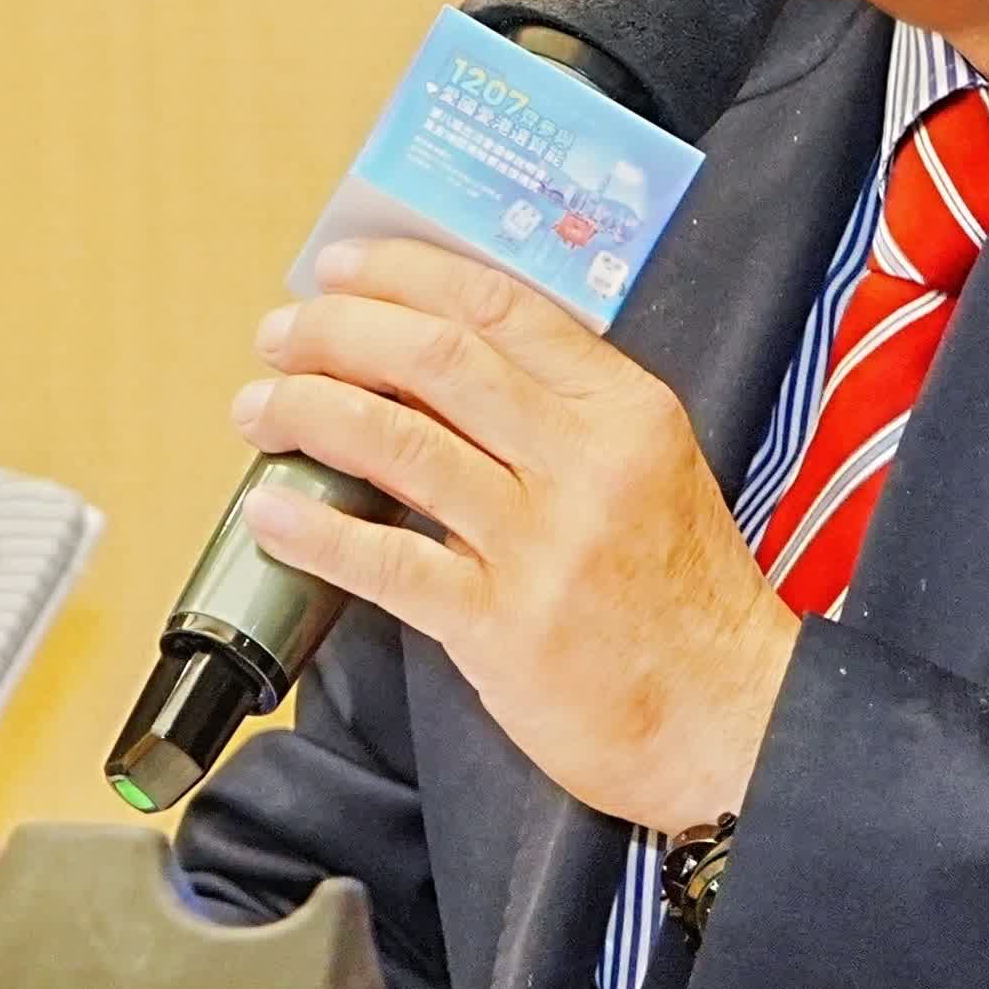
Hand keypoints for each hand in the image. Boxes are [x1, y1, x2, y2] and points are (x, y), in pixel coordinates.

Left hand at [230, 238, 798, 837]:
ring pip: (401, 443)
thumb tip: (439, 358)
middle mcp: (585, 462)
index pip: (499, 304)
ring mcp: (544, 544)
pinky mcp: (506, 628)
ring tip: (258, 408)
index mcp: (622, 408)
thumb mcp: (651, 466)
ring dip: (310, 412)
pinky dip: (317, 530)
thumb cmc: (682, 596)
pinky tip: (270, 512)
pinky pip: (390, 563)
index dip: (401, 275)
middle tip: (279, 336)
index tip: (337, 270)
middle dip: (337, 333)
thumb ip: (564, 410)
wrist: (729, 718)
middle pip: (437, 356)